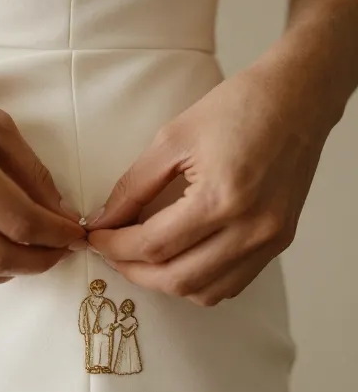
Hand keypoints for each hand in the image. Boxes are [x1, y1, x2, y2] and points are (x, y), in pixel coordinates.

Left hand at [86, 61, 328, 304]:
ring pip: (204, 292)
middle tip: (110, 252)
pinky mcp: (279, 243)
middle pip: (177, 279)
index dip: (115, 246)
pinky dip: (199, 282)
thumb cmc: (238, 107)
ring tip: (141, 258)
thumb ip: (133, 186)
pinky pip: (232, 285)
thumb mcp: (172, 138)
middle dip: (133, 271)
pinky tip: (180, 259)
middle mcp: (251, 229)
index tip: (94, 238)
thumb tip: (103, 221)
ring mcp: (269, 241)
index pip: (154, 245)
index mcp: (222, 198)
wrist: (297, 99)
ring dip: (165, 282)